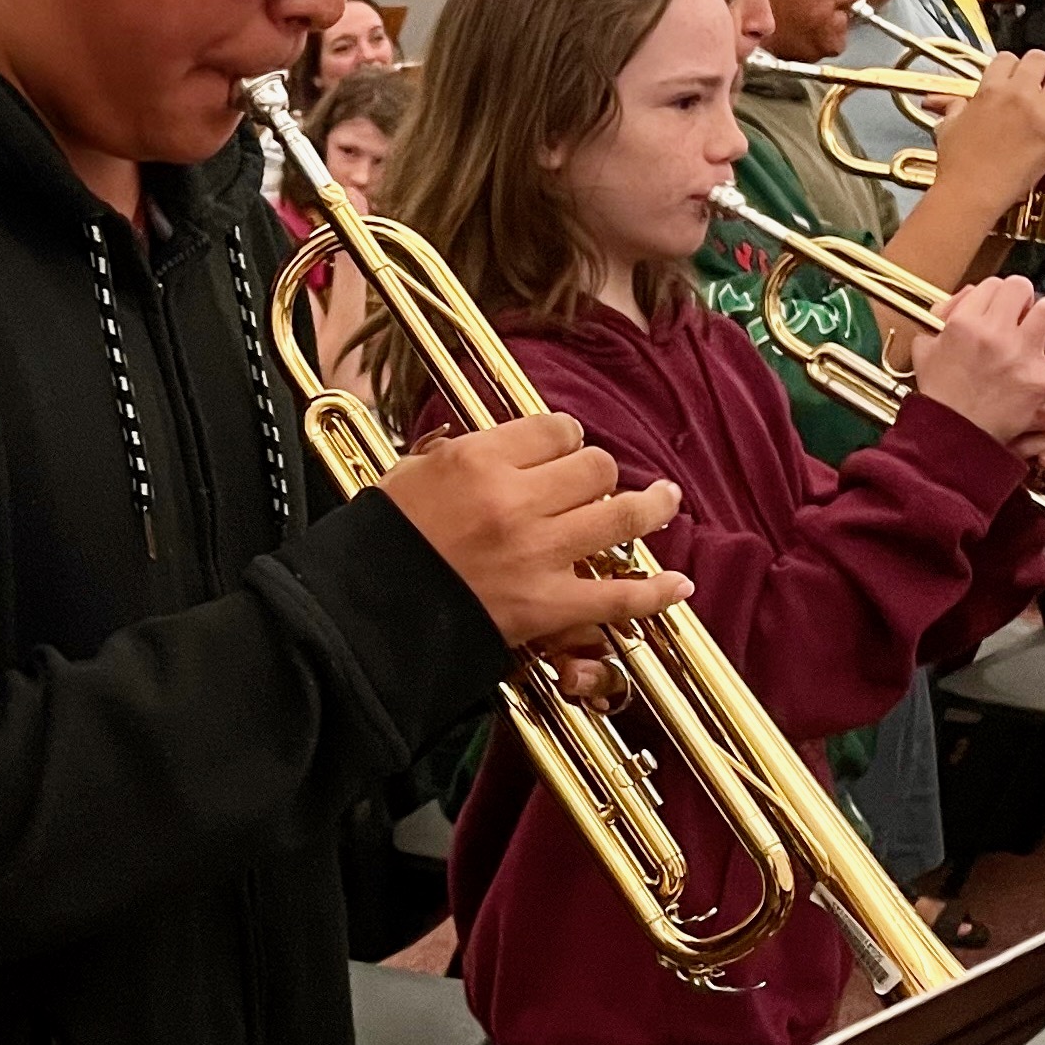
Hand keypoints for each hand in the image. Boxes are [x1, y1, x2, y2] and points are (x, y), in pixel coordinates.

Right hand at [377, 413, 690, 649]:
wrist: (365, 616)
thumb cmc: (380, 547)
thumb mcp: (408, 477)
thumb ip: (459, 456)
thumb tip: (496, 446)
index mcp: (479, 460)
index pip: (554, 429)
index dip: (565, 439)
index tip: (562, 450)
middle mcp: (517, 500)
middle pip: (593, 465)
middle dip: (597, 472)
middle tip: (593, 483)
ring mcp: (539, 553)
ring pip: (621, 514)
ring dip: (652, 507)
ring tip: (666, 500)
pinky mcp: (549, 606)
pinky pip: (619, 596)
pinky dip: (655, 593)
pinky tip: (678, 585)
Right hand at [911, 273, 1044, 468]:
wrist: (950, 436)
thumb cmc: (940, 396)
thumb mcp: (925, 349)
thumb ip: (941, 317)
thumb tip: (968, 296)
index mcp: (963, 323)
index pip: (993, 284)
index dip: (1000, 294)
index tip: (1003, 309)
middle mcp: (992, 333)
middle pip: (1022, 288)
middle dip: (1027, 299)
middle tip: (1030, 314)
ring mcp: (1019, 355)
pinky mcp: (1038, 382)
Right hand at [931, 50, 1044, 225]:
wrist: (969, 192)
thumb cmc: (957, 166)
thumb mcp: (948, 129)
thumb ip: (954, 110)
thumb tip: (955, 105)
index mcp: (989, 90)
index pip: (1007, 59)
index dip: (1014, 64)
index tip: (1017, 73)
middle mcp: (1016, 94)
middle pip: (1040, 60)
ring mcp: (1039, 113)